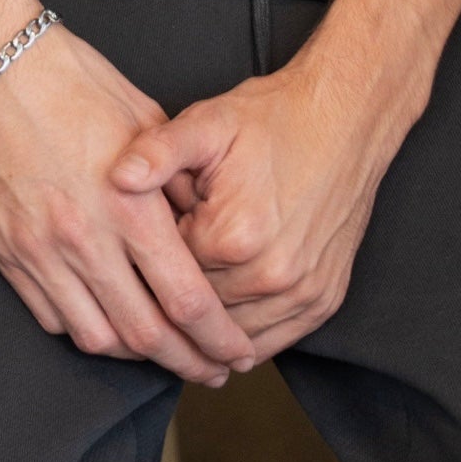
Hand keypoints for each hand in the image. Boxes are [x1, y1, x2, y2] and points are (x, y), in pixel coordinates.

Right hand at [0, 21, 259, 380]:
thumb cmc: (72, 80)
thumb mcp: (145, 120)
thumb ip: (176, 184)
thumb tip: (204, 232)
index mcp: (129, 205)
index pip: (187, 299)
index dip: (220, 338)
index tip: (238, 352)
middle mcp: (84, 238)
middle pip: (146, 334)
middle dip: (188, 363)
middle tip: (212, 371)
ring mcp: (39, 250)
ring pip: (96, 337)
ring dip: (135, 354)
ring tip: (160, 351)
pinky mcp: (6, 252)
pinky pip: (51, 317)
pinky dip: (84, 328)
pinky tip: (105, 321)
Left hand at [114, 46, 413, 361]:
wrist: (344, 120)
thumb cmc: (272, 119)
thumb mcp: (206, 123)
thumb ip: (157, 152)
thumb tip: (116, 178)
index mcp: (233, 237)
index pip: (167, 276)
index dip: (149, 259)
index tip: (146, 239)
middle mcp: (271, 277)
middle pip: (198, 311)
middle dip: (177, 291)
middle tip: (164, 265)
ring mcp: (303, 294)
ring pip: (232, 336)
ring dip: (206, 324)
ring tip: (187, 295)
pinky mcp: (324, 301)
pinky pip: (272, 342)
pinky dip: (244, 337)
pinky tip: (223, 322)